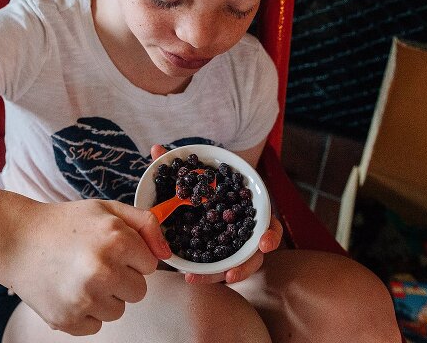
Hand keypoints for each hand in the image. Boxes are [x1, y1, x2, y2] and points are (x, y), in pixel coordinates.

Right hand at [0, 191, 171, 335]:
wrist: (16, 240)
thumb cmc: (65, 223)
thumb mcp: (106, 209)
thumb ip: (145, 224)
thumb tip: (168, 254)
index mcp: (116, 240)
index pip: (150, 264)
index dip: (131, 255)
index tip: (110, 248)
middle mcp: (103, 270)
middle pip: (139, 291)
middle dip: (122, 277)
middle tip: (94, 262)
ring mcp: (85, 299)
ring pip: (119, 310)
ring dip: (104, 297)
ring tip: (80, 275)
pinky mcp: (68, 320)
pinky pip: (97, 325)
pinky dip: (86, 312)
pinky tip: (69, 290)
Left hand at [149, 144, 281, 284]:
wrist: (202, 197)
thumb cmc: (204, 184)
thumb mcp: (195, 174)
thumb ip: (177, 164)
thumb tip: (157, 148)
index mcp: (249, 210)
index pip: (269, 224)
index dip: (269, 234)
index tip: (265, 242)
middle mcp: (246, 230)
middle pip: (254, 252)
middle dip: (247, 263)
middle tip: (233, 272)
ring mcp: (235, 246)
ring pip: (238, 265)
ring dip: (229, 273)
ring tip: (218, 279)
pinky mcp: (220, 257)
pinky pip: (218, 268)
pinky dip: (208, 275)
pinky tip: (191, 278)